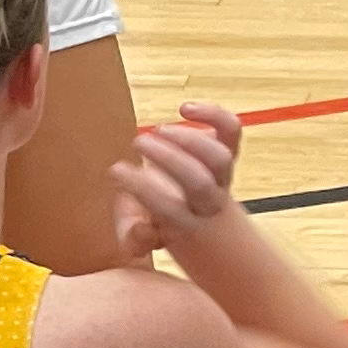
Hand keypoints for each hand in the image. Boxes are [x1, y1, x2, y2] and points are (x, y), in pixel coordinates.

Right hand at [110, 103, 244, 257]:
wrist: (196, 216)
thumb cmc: (158, 221)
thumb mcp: (139, 237)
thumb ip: (134, 238)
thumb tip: (139, 229)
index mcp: (184, 225)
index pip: (166, 208)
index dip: (140, 188)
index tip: (115, 169)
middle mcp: (208, 201)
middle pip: (198, 182)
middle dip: (168, 159)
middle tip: (138, 143)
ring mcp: (222, 176)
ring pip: (220, 157)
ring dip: (189, 138)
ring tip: (159, 129)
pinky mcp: (227, 150)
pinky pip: (231, 130)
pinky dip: (213, 114)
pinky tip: (184, 109)